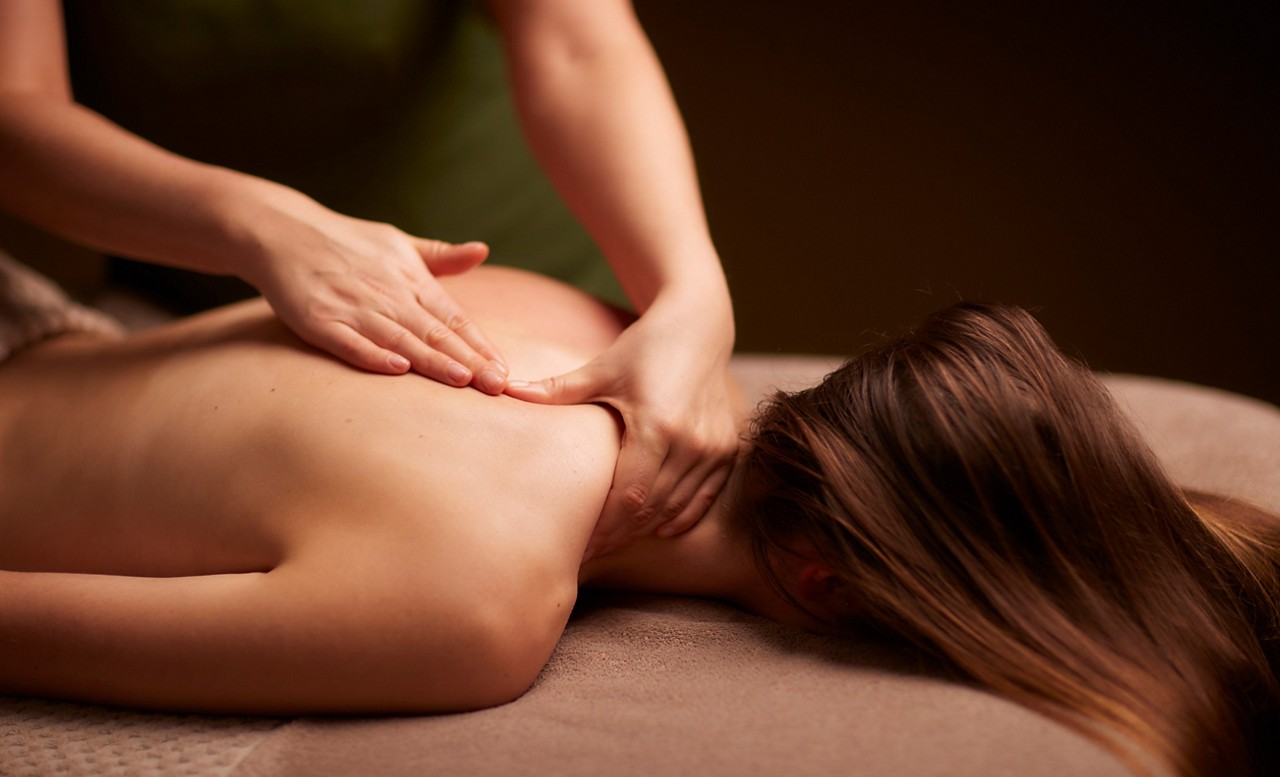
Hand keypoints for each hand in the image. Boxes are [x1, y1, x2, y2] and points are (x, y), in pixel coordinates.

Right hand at [240, 194, 508, 392]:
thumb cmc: (348, 242)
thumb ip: (441, 256)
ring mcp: (352, 308)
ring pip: (400, 339)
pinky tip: (396, 370)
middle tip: (496, 385)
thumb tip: (482, 250)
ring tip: (462, 380)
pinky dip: (372, 355)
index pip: (453, 318)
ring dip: (431, 361)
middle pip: (434, 333)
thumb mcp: (399, 242)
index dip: (479, 345)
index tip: (503, 370)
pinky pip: (348, 342)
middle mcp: (387, 294)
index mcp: (410, 279)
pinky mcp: (318, 320)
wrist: (282, 231)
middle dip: (467, 360)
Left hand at [506, 293, 740, 558]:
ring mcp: (714, 448)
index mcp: (657, 425)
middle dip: (617, 535)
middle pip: (651, 510)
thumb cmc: (644, 346)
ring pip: (676, 509)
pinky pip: (702, 498)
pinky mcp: (727, 449)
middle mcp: (691, 442)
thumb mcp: (601, 368)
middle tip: (588, 554)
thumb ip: (556, 389)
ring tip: (612, 543)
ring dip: (644, 529)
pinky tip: (653, 527)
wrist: (700, 325)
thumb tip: (503, 389)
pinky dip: (678, 517)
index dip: (603, 528)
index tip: (578, 547)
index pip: (628, 496)